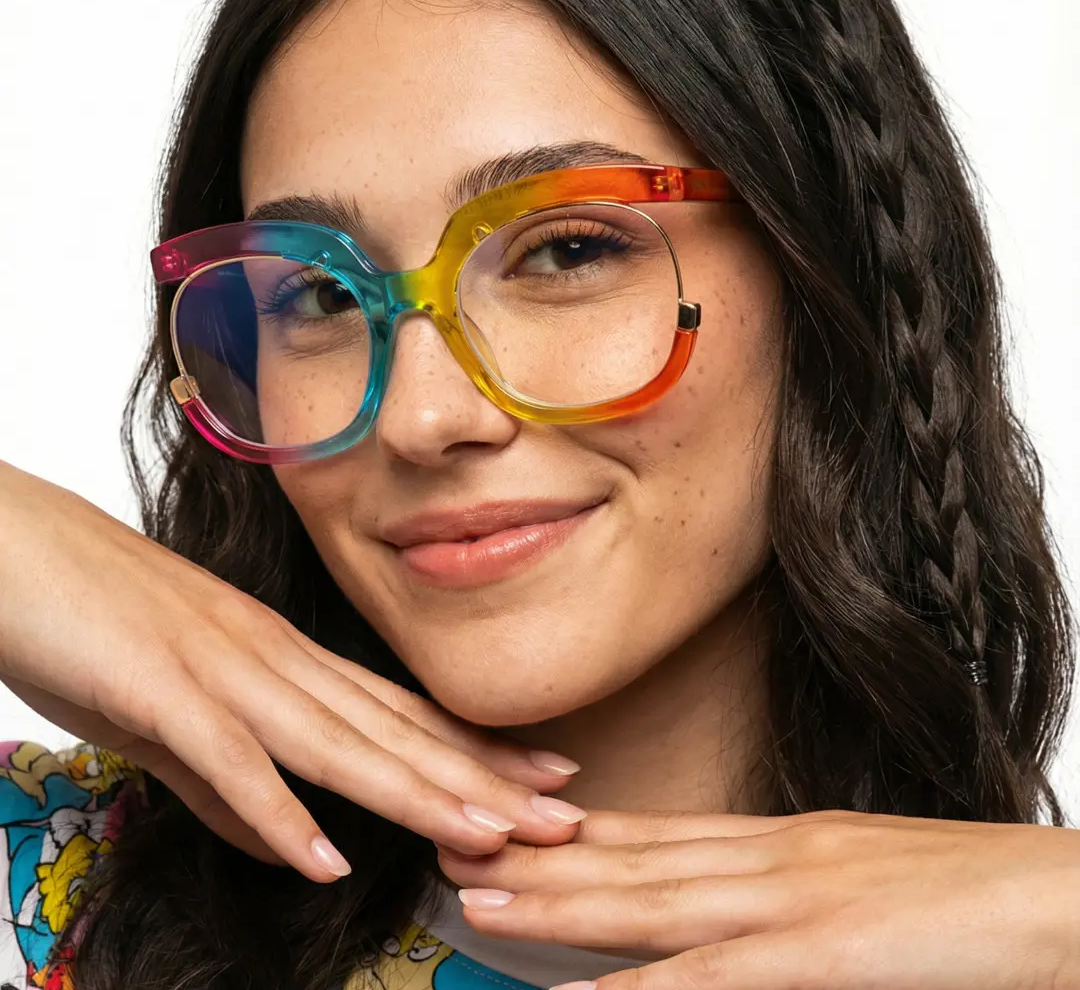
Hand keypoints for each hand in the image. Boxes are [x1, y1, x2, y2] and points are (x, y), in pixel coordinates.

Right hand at [0, 461, 586, 883]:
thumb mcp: (176, 720)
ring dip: (415, 794)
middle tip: (562, 815)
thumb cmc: (99, 622)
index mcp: (284, 661)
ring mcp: (223, 674)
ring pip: (337, 742)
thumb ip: (236, 788)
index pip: (398, 713)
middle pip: (392, 731)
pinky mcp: (161, 693)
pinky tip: (327, 859)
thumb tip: (298, 849)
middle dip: (481, 780)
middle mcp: (274, 662)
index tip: (539, 779)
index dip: (474, 751)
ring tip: (488, 835)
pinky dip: (278, 812)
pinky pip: (229, 760)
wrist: (21, 553)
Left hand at [438, 807, 1079, 988]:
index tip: (519, 827)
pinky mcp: (820, 951)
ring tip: (486, 900)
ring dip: (560, 905)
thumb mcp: (862, 883)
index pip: (658, 832)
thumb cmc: (968, 899)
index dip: (580, 830)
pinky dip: (639, 987)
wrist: (1061, 899)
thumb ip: (792, 895)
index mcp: (781, 843)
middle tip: (465, 852)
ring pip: (651, 900)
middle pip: (634, 857)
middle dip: (542, 861)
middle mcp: (770, 857)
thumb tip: (738, 918)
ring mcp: (791, 900)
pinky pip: (710, 975)